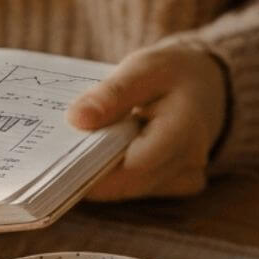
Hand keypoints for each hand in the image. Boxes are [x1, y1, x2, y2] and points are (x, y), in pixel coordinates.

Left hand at [66, 42, 227, 200]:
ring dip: (98, 173)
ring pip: (126, 189)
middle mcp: (188, 163)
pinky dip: (112, 175)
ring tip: (75, 148)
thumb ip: (112, 93)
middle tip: (54, 155)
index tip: (56, 159)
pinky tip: (97, 154)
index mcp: (184, 131)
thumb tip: (76, 118)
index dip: (91, 167)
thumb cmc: (171, 74)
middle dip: (88, 172)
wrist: (204, 87)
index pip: (132, 166)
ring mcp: (182, 178)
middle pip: (125, 183)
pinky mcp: (173, 185)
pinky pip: (134, 188)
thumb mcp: (143, 69)